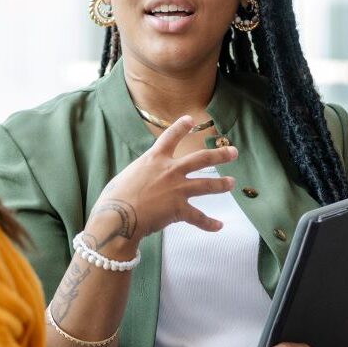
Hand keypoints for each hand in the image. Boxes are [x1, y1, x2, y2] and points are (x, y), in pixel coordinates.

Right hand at [83, 116, 237, 254]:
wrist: (118, 216)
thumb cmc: (115, 197)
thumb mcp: (128, 175)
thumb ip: (141, 174)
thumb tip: (144, 180)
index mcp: (154, 159)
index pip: (170, 137)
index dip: (181, 127)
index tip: (191, 120)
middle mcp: (170, 170)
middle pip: (200, 159)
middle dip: (219, 155)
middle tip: (233, 152)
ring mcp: (177, 189)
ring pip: (206, 185)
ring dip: (221, 184)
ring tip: (231, 182)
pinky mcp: (179, 209)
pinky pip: (198, 218)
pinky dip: (209, 224)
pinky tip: (219, 226)